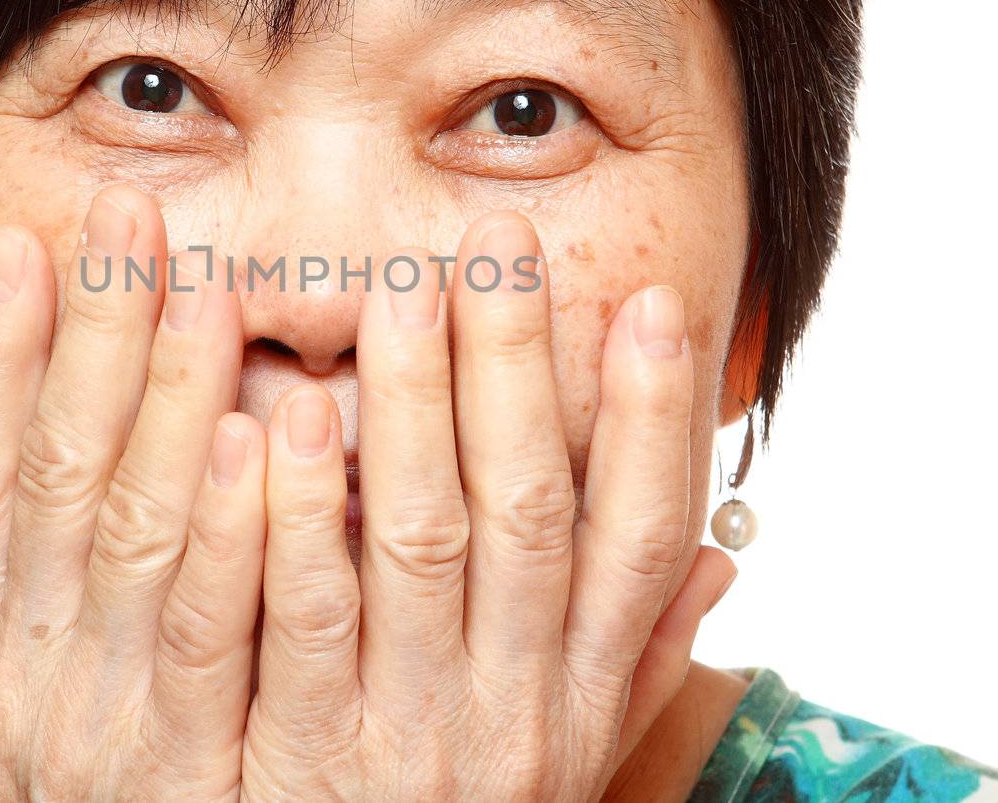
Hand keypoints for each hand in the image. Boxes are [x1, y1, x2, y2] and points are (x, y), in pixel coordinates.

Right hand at [0, 185, 265, 801]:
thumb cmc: (102, 801)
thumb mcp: (59, 688)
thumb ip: (72, 574)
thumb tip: (139, 432)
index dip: (10, 352)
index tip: (38, 237)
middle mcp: (34, 673)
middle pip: (64, 474)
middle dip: (99, 339)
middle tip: (137, 213)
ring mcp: (109, 724)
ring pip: (137, 531)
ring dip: (167, 400)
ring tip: (200, 281)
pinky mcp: (191, 776)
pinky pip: (214, 635)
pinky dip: (236, 529)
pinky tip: (267, 430)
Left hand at [239, 212, 734, 800]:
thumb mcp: (569, 752)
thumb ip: (638, 656)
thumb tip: (726, 556)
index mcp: (572, 693)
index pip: (635, 543)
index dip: (652, 423)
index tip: (652, 308)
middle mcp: (507, 706)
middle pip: (524, 511)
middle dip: (516, 371)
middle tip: (498, 247)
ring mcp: (404, 733)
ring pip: (416, 544)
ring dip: (408, 412)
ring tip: (398, 294)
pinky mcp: (292, 760)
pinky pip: (297, 622)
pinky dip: (289, 516)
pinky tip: (271, 419)